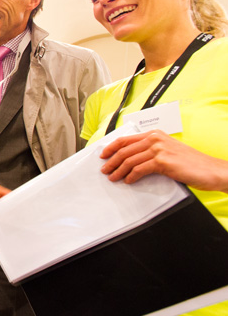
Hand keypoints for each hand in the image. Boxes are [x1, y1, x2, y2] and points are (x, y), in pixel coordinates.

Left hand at [100, 130, 227, 191]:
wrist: (211, 170)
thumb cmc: (191, 163)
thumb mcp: (168, 150)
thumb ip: (151, 150)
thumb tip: (130, 159)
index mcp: (155, 134)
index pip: (126, 139)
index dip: (111, 147)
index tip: (103, 155)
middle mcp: (155, 139)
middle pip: (124, 150)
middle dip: (111, 161)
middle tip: (105, 170)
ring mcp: (158, 149)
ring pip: (129, 160)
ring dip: (118, 171)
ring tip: (113, 178)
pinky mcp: (162, 161)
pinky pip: (139, 169)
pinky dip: (130, 176)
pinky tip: (128, 181)